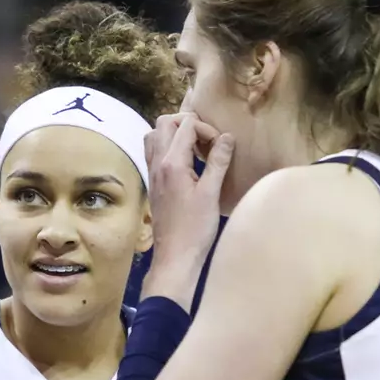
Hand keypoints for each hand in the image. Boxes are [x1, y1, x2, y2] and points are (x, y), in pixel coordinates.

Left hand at [140, 113, 234, 308]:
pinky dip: (170, 148)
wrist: (175, 257)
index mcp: (172, 163)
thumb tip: (227, 137)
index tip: (220, 147)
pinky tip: (188, 164)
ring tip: (196, 149)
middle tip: (207, 142)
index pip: (186, 125)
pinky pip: (155, 152)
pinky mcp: (154, 183)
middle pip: (165, 123)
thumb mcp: (211, 193)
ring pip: (155, 136)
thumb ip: (218, 161)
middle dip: (188, 124)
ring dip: (176, 134)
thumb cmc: (195, 229)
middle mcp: (157, 163)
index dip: (207, 129)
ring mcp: (153, 173)